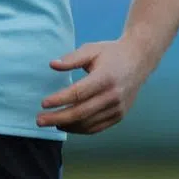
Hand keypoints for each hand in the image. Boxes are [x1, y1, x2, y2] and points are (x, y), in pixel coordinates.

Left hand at [36, 39, 153, 134]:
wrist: (139, 60)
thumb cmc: (111, 53)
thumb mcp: (91, 49)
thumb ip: (71, 58)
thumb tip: (52, 65)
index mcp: (105, 78)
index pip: (78, 93)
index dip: (60, 99)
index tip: (43, 103)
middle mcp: (113, 96)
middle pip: (81, 112)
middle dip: (58, 118)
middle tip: (40, 120)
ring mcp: (118, 108)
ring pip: (89, 123)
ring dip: (68, 126)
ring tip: (50, 123)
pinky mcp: (120, 115)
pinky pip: (98, 127)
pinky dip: (81, 129)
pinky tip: (67, 125)